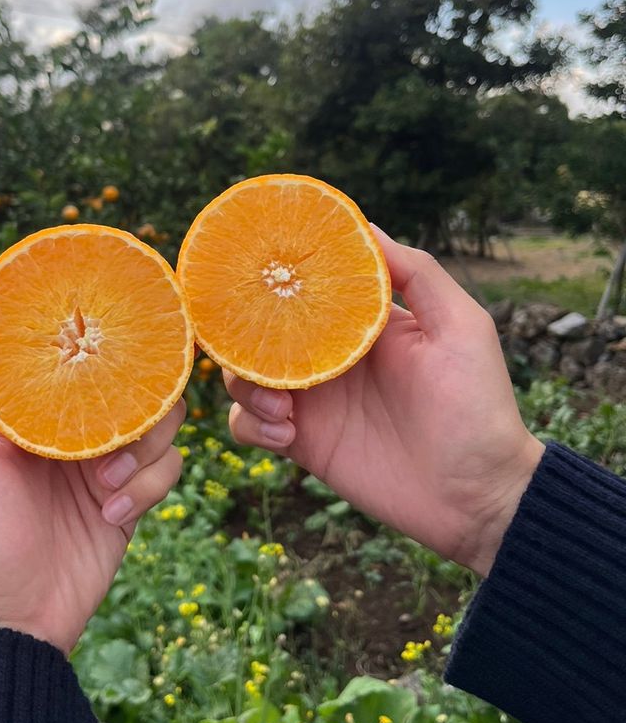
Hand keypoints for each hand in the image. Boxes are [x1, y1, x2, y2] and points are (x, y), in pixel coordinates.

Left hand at [0, 294, 182, 654]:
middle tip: (120, 414)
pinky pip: (169, 469)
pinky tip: (113, 511)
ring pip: (160, 421)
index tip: (118, 321)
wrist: (5, 620)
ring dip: (142, 448)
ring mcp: (104, 463)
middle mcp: (70, 429)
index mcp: (30, 409)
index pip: (77, 353)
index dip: (99, 336)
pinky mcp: (132, 499)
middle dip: (134, 396)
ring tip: (105, 481)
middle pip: (131, 380)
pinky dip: (149, 487)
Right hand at [226, 228, 543, 576]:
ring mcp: (312, 400)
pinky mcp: (303, 443)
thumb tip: (364, 226)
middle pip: (258, 330)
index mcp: (359, 322)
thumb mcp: (461, 326)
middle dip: (243, 337)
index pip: (302, 287)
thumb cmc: (478, 406)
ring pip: (244, 376)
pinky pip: (249, 425)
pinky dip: (253, 424)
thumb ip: (417, 273)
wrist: (476, 496)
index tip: (250, 272)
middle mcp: (328, 355)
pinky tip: (287, 434)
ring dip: (246, 385)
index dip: (271, 278)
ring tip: (283, 406)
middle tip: (255, 353)